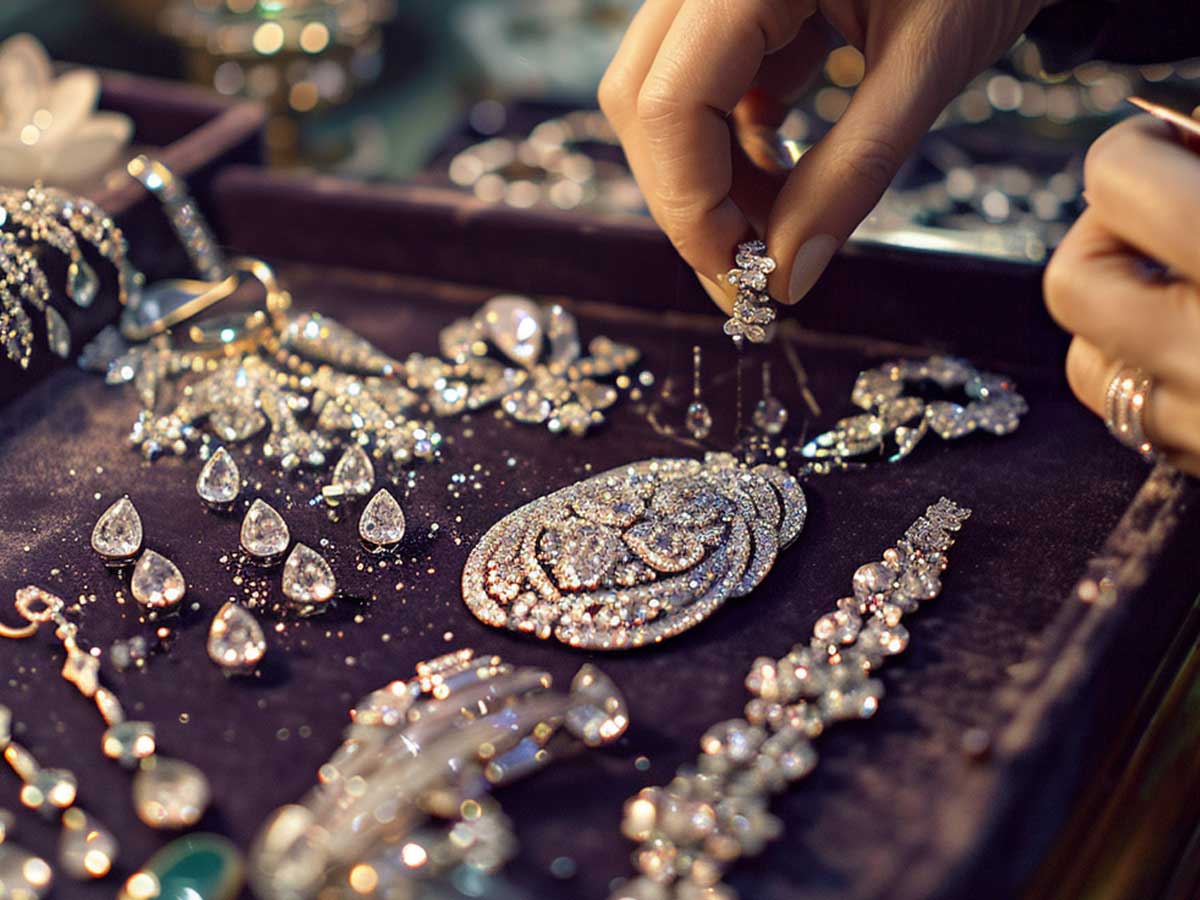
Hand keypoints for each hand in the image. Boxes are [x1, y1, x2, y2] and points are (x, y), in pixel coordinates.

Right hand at [598, 0, 1048, 311]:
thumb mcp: (930, 61)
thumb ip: (855, 169)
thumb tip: (789, 278)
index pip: (670, 102)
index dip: (691, 206)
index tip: (742, 278)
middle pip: (645, 101)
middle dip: (690, 200)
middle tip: (750, 272)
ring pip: (663, 96)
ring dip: (707, 178)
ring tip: (778, 228)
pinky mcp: (735, 2)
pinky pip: (702, 83)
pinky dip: (730, 143)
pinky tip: (781, 172)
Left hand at [1044, 115, 1199, 474]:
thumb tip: (1174, 132)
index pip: (1117, 179)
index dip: (1137, 148)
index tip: (1166, 145)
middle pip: (1069, 281)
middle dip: (1106, 236)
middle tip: (1165, 219)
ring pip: (1084, 366)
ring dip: (1115, 316)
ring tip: (1184, 286)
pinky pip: (1133, 421)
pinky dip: (1147, 378)